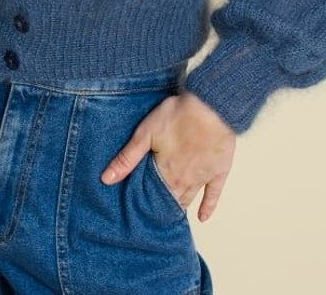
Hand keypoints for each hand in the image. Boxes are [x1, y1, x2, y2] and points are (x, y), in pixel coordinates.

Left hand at [99, 90, 236, 221]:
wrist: (211, 107)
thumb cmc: (178, 116)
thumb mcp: (145, 134)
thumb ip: (127, 158)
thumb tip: (106, 179)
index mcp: (166, 173)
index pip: (153, 195)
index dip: (146, 202)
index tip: (139, 211)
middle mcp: (184, 180)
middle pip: (171, 198)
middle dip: (162, 206)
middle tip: (154, 214)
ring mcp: (203, 177)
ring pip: (189, 197)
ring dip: (180, 206)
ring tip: (171, 214)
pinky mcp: (219, 170)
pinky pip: (214, 194)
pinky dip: (208, 207)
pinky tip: (202, 217)